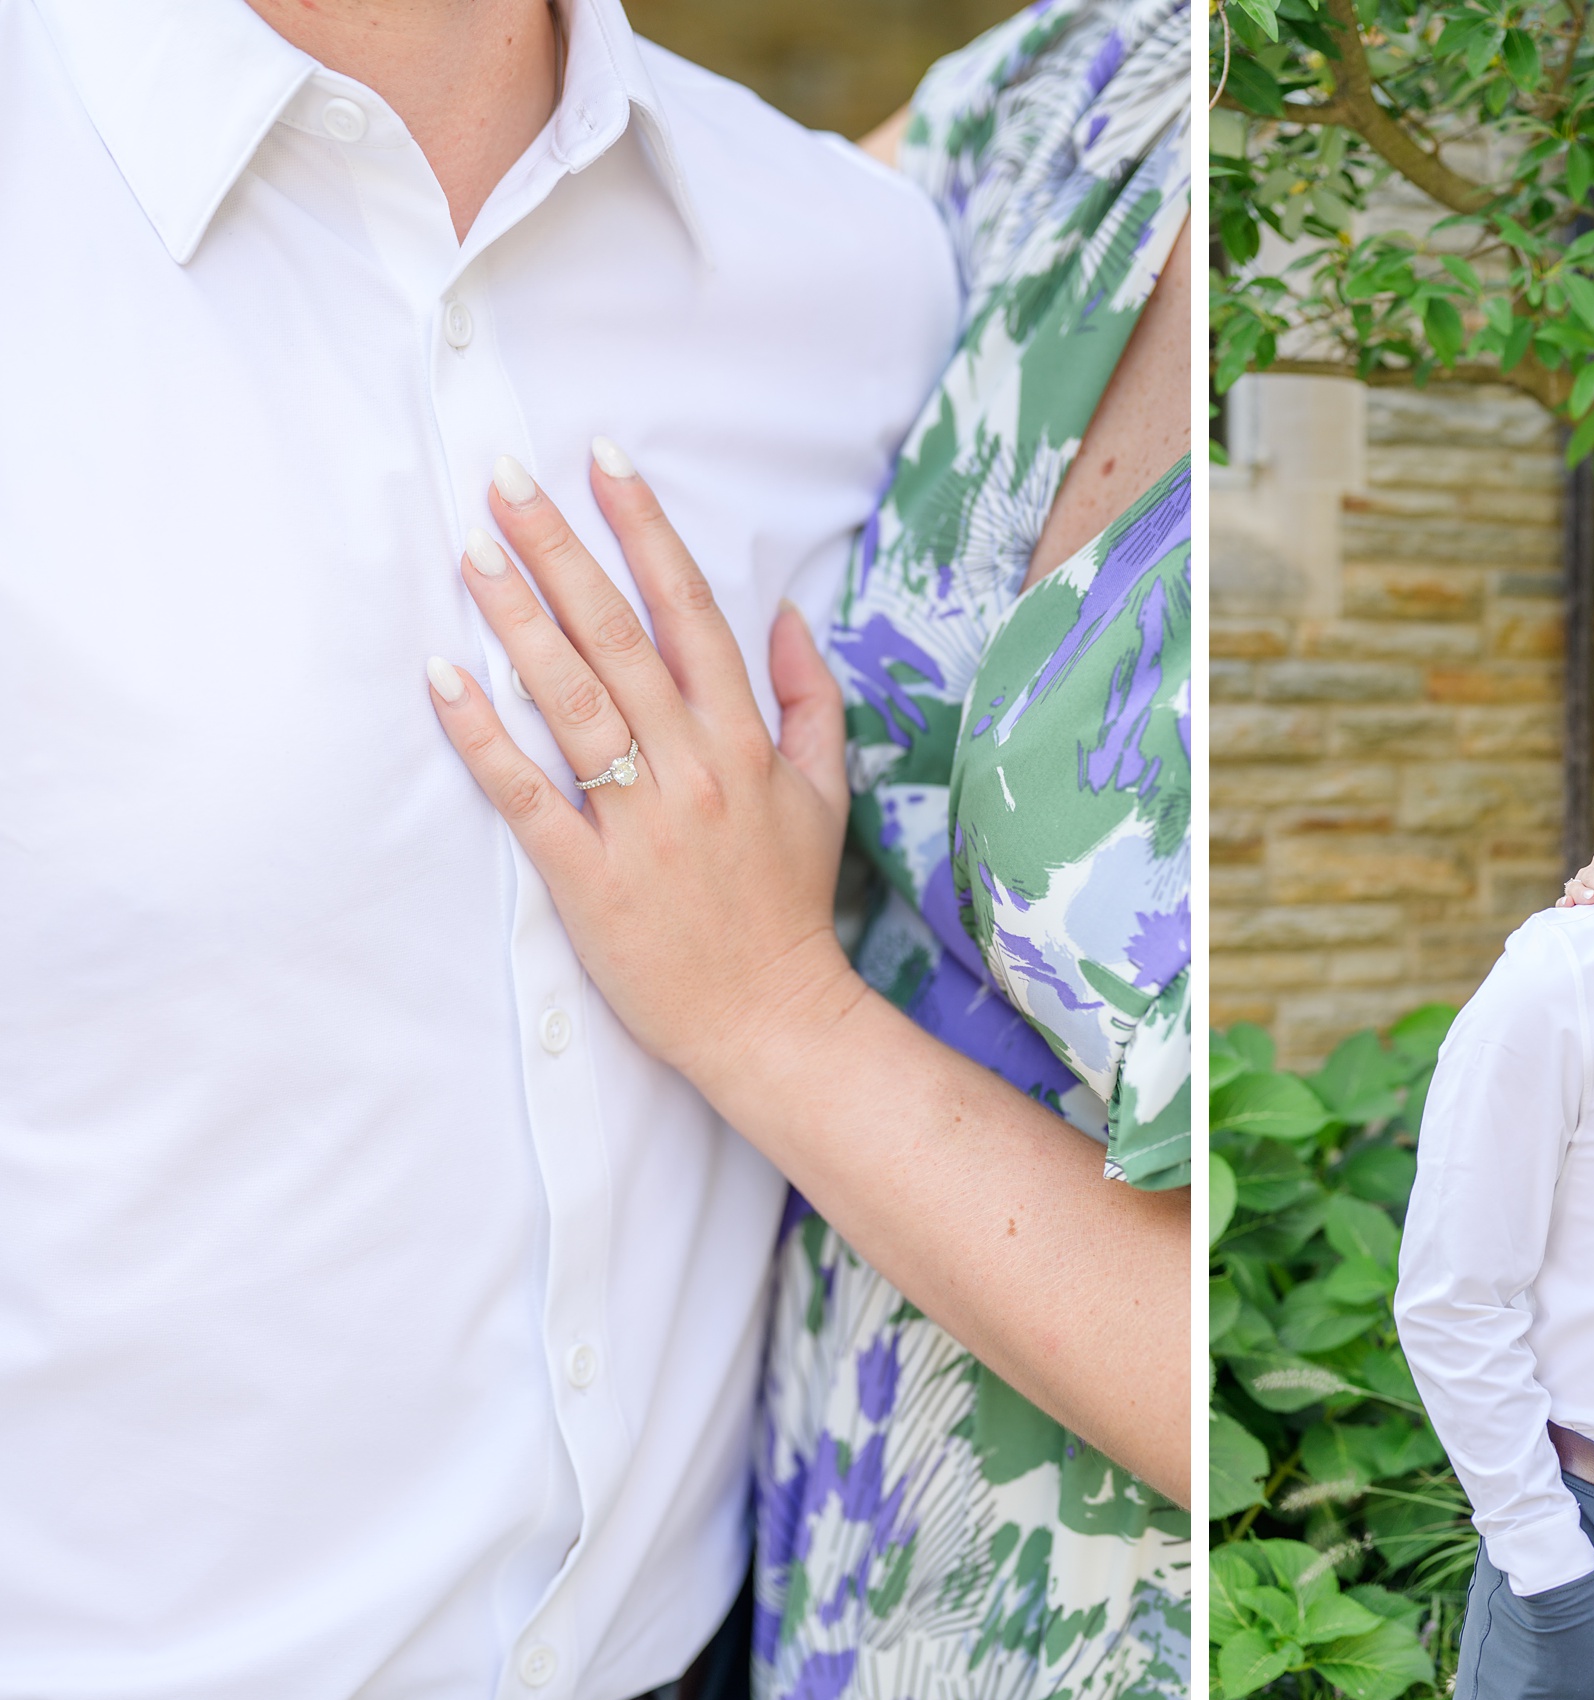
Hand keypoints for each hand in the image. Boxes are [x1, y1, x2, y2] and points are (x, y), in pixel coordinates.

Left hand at [425, 446, 857, 1088]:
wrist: (771, 1018)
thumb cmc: (790, 906)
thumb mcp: (825, 795)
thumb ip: (811, 702)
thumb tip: (787, 618)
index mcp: (745, 742)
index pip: (691, 613)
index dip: (646, 531)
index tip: (603, 462)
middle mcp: (693, 768)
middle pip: (618, 638)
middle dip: (559, 550)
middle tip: (504, 481)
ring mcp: (639, 822)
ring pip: (572, 702)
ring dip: (516, 621)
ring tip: (471, 554)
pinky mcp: (589, 878)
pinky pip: (527, 796)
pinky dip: (483, 737)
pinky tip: (443, 679)